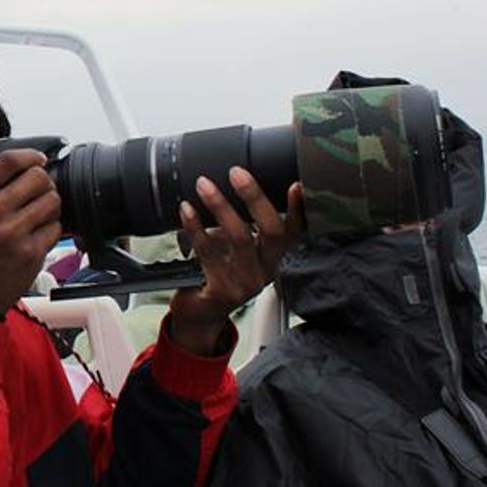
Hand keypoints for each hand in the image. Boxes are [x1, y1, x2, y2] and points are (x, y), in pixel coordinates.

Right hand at [0, 149, 61, 314]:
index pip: (7, 162)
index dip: (29, 155)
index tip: (36, 159)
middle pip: (36, 177)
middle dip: (42, 182)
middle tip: (38, 192)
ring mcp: (12, 233)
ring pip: (52, 201)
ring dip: (49, 205)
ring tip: (38, 214)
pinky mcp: (30, 252)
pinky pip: (55, 227)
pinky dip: (51, 230)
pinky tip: (37, 235)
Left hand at [168, 167, 303, 355]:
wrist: (201, 313)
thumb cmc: (219, 272)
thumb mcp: (237, 248)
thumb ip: (243, 224)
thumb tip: (236, 183)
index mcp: (273, 257)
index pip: (295, 231)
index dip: (300, 210)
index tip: (297, 185)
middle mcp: (266, 270)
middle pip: (273, 232)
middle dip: (255, 198)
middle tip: (237, 173)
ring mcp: (246, 282)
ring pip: (239, 238)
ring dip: (220, 207)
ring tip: (204, 185)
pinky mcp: (222, 290)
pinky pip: (208, 253)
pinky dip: (195, 227)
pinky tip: (187, 211)